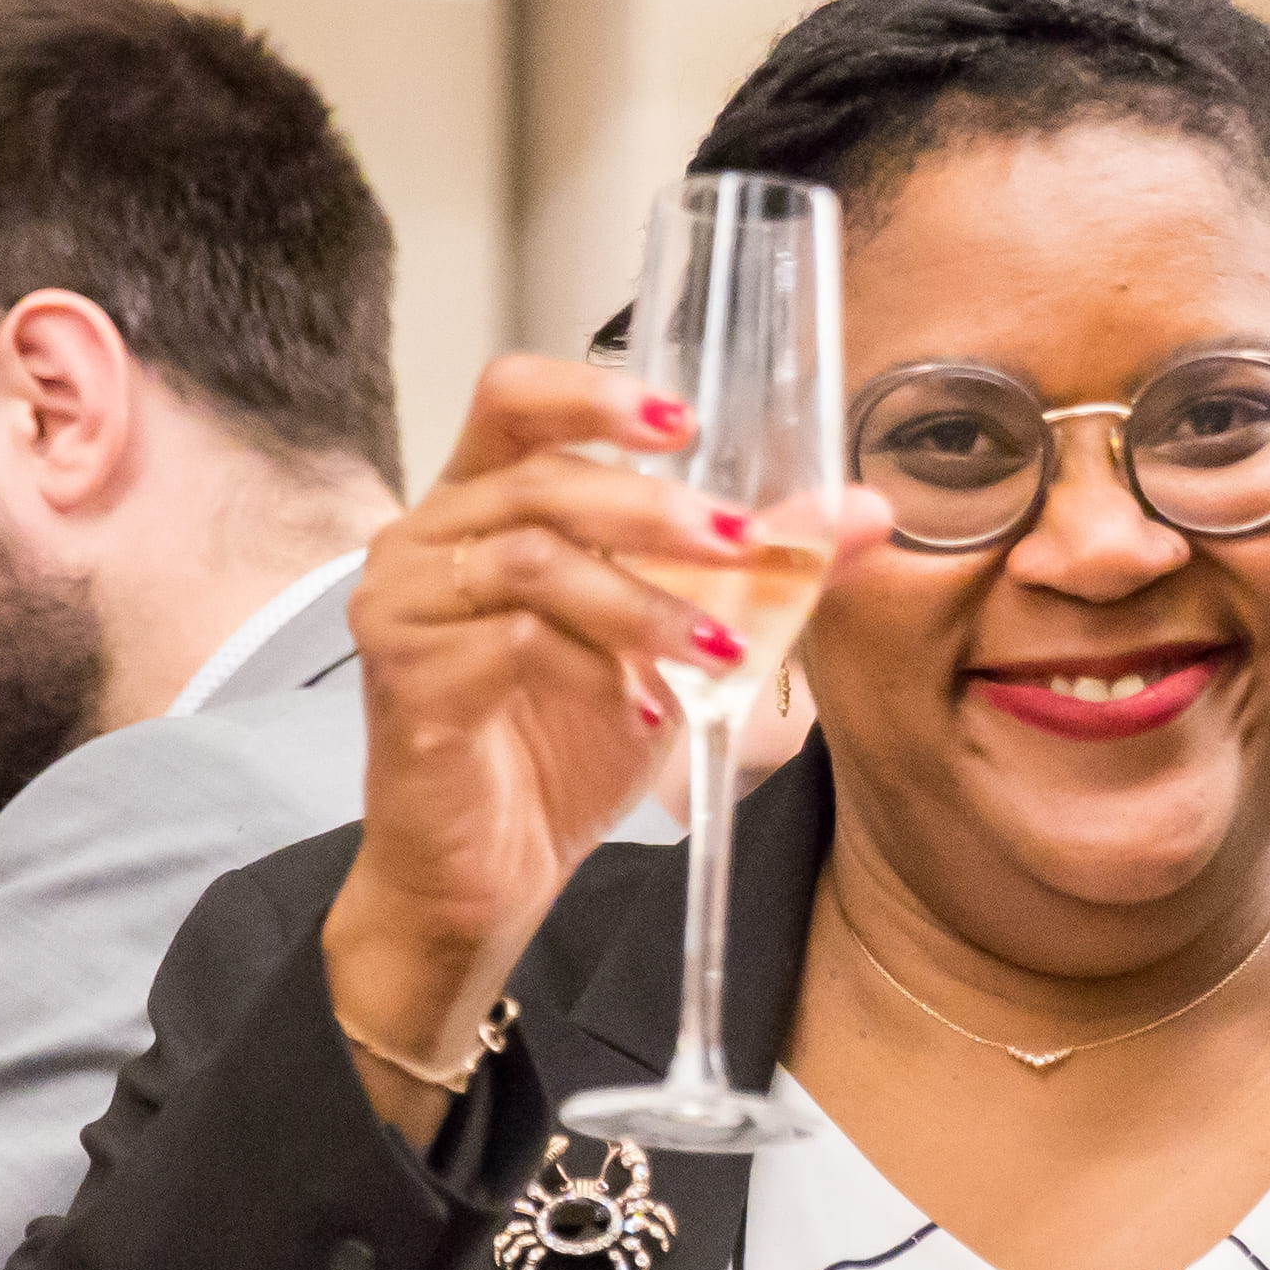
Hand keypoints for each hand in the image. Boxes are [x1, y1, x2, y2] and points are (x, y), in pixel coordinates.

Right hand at [321, 355, 886, 1106]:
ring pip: (532, 559)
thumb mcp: (676, 643)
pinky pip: (514, 644)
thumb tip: (864, 514)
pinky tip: (642, 710)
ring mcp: (404, 604)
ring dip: (641, 602)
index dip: (595, 395)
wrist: (490, 874)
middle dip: (656, 510)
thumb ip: (754, 573)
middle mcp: (426, 537)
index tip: (684, 423)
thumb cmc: (563, 744)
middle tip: (743, 545)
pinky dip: (594, 670)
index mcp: (480, 501)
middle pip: (541, 479)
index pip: (514, 397)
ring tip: (717, 651)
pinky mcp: (408, 678)